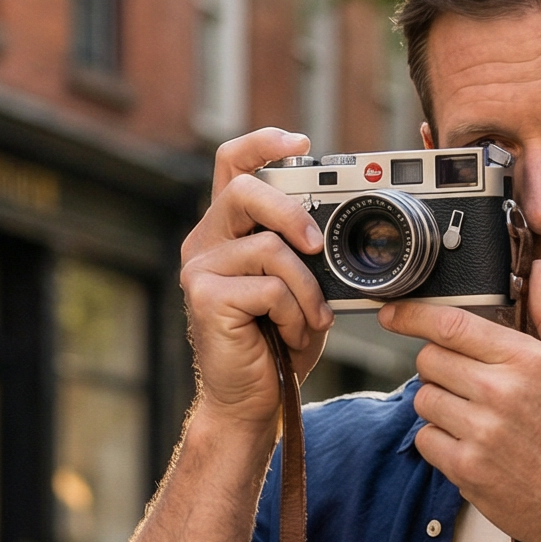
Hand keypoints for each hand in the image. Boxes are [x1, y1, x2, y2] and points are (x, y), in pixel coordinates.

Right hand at [180, 129, 331, 437]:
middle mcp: (206, 242)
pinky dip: (294, 314)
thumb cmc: (276, 345)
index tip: (299, 140)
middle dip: (291, 212)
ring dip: (306, 289)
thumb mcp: (299, 287)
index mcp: (227, 231)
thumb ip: (305, 252)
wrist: (251, 401)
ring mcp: (200, 269)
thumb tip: (339, 228)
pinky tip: (289, 336)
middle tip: (318, 245)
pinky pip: (270, 288)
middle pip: (244, 190)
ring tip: (310, 319)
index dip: (262, 143)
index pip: (232, 165)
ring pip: (270, 249)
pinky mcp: (205, 297)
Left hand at [382, 259, 540, 541]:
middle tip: (464, 381)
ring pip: (423, 399)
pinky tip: (471, 445)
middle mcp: (501, 393)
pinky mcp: (466, 469)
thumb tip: (540, 273)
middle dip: (438, 366)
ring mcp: (481, 433)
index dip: (412, 315)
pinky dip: (439, 440)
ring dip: (438, 403)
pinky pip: (425, 439)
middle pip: (429, 360)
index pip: (451, 325)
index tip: (392, 312)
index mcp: (529, 361)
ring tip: (473, 416)